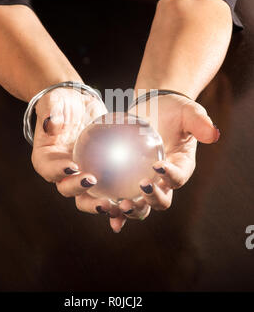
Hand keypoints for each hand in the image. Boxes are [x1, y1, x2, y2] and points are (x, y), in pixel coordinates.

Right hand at [31, 87, 126, 230]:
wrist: (79, 105)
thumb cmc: (62, 102)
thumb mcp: (54, 101)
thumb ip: (50, 110)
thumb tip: (50, 123)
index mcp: (46, 158)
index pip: (48, 169)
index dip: (57, 172)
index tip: (73, 166)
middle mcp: (61, 171)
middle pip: (67, 189)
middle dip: (79, 191)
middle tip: (93, 181)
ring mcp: (80, 175)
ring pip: (87, 197)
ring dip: (98, 204)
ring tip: (112, 204)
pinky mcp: (99, 173)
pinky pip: (107, 189)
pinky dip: (117, 198)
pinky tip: (133, 199)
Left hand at [119, 93, 219, 219]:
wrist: (152, 108)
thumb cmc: (173, 110)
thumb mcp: (188, 111)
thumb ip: (199, 121)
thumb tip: (213, 135)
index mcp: (181, 166)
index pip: (178, 177)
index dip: (170, 176)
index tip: (158, 166)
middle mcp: (164, 181)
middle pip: (161, 201)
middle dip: (152, 200)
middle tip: (141, 189)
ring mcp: (145, 183)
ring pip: (141, 206)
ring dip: (131, 210)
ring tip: (120, 205)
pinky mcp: (126, 181)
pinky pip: (121, 198)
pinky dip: (114, 210)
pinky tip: (104, 207)